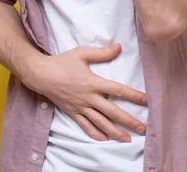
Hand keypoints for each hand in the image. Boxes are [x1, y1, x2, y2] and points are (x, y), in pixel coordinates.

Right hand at [27, 43, 146, 142]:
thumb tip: (118, 47)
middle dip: (128, 121)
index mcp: (93, 82)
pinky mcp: (72, 112)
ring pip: (100, 123)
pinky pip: (85, 126)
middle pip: (112, 112)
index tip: (146, 101)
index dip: (133, 95)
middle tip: (142, 129)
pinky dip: (95, 134)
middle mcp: (88, 98)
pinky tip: (104, 139)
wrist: (41, 74)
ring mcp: (80, 107)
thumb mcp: (81, 53)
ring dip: (114, 132)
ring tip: (127, 140)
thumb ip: (101, 52)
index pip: (118, 90)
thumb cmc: (61, 62)